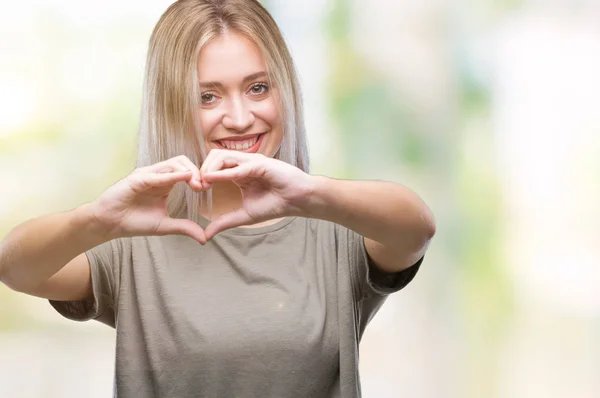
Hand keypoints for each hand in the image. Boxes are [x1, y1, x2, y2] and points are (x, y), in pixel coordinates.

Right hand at [89, 155, 206, 243]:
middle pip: (182, 162)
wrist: (109, 225)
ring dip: (188, 172)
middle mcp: (157, 175)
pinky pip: (156, 175)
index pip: (186, 170)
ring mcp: (146, 175)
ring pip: (172, 164)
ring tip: (197, 185)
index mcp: (165, 183)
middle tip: (204, 187)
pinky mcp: (136, 179)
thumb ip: (184, 228)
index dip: (199, 177)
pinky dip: (172, 176)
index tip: (207, 190)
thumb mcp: (164, 226)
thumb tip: (205, 238)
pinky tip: (184, 178)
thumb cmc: (133, 222)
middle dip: (197, 172)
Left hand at [199, 149, 313, 239]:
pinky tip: (212, 180)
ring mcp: (251, 162)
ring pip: (222, 156)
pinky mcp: (260, 164)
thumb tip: (205, 234)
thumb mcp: (244, 216)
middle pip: (214, 156)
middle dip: (202, 169)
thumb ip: (225, 222)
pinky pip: (238, 166)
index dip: (202, 175)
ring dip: (209, 169)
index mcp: (239, 173)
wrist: (297, 202)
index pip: (214, 166)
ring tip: (203, 184)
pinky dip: (223, 173)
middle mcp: (243, 164)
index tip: (197, 190)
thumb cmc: (275, 204)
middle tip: (197, 186)